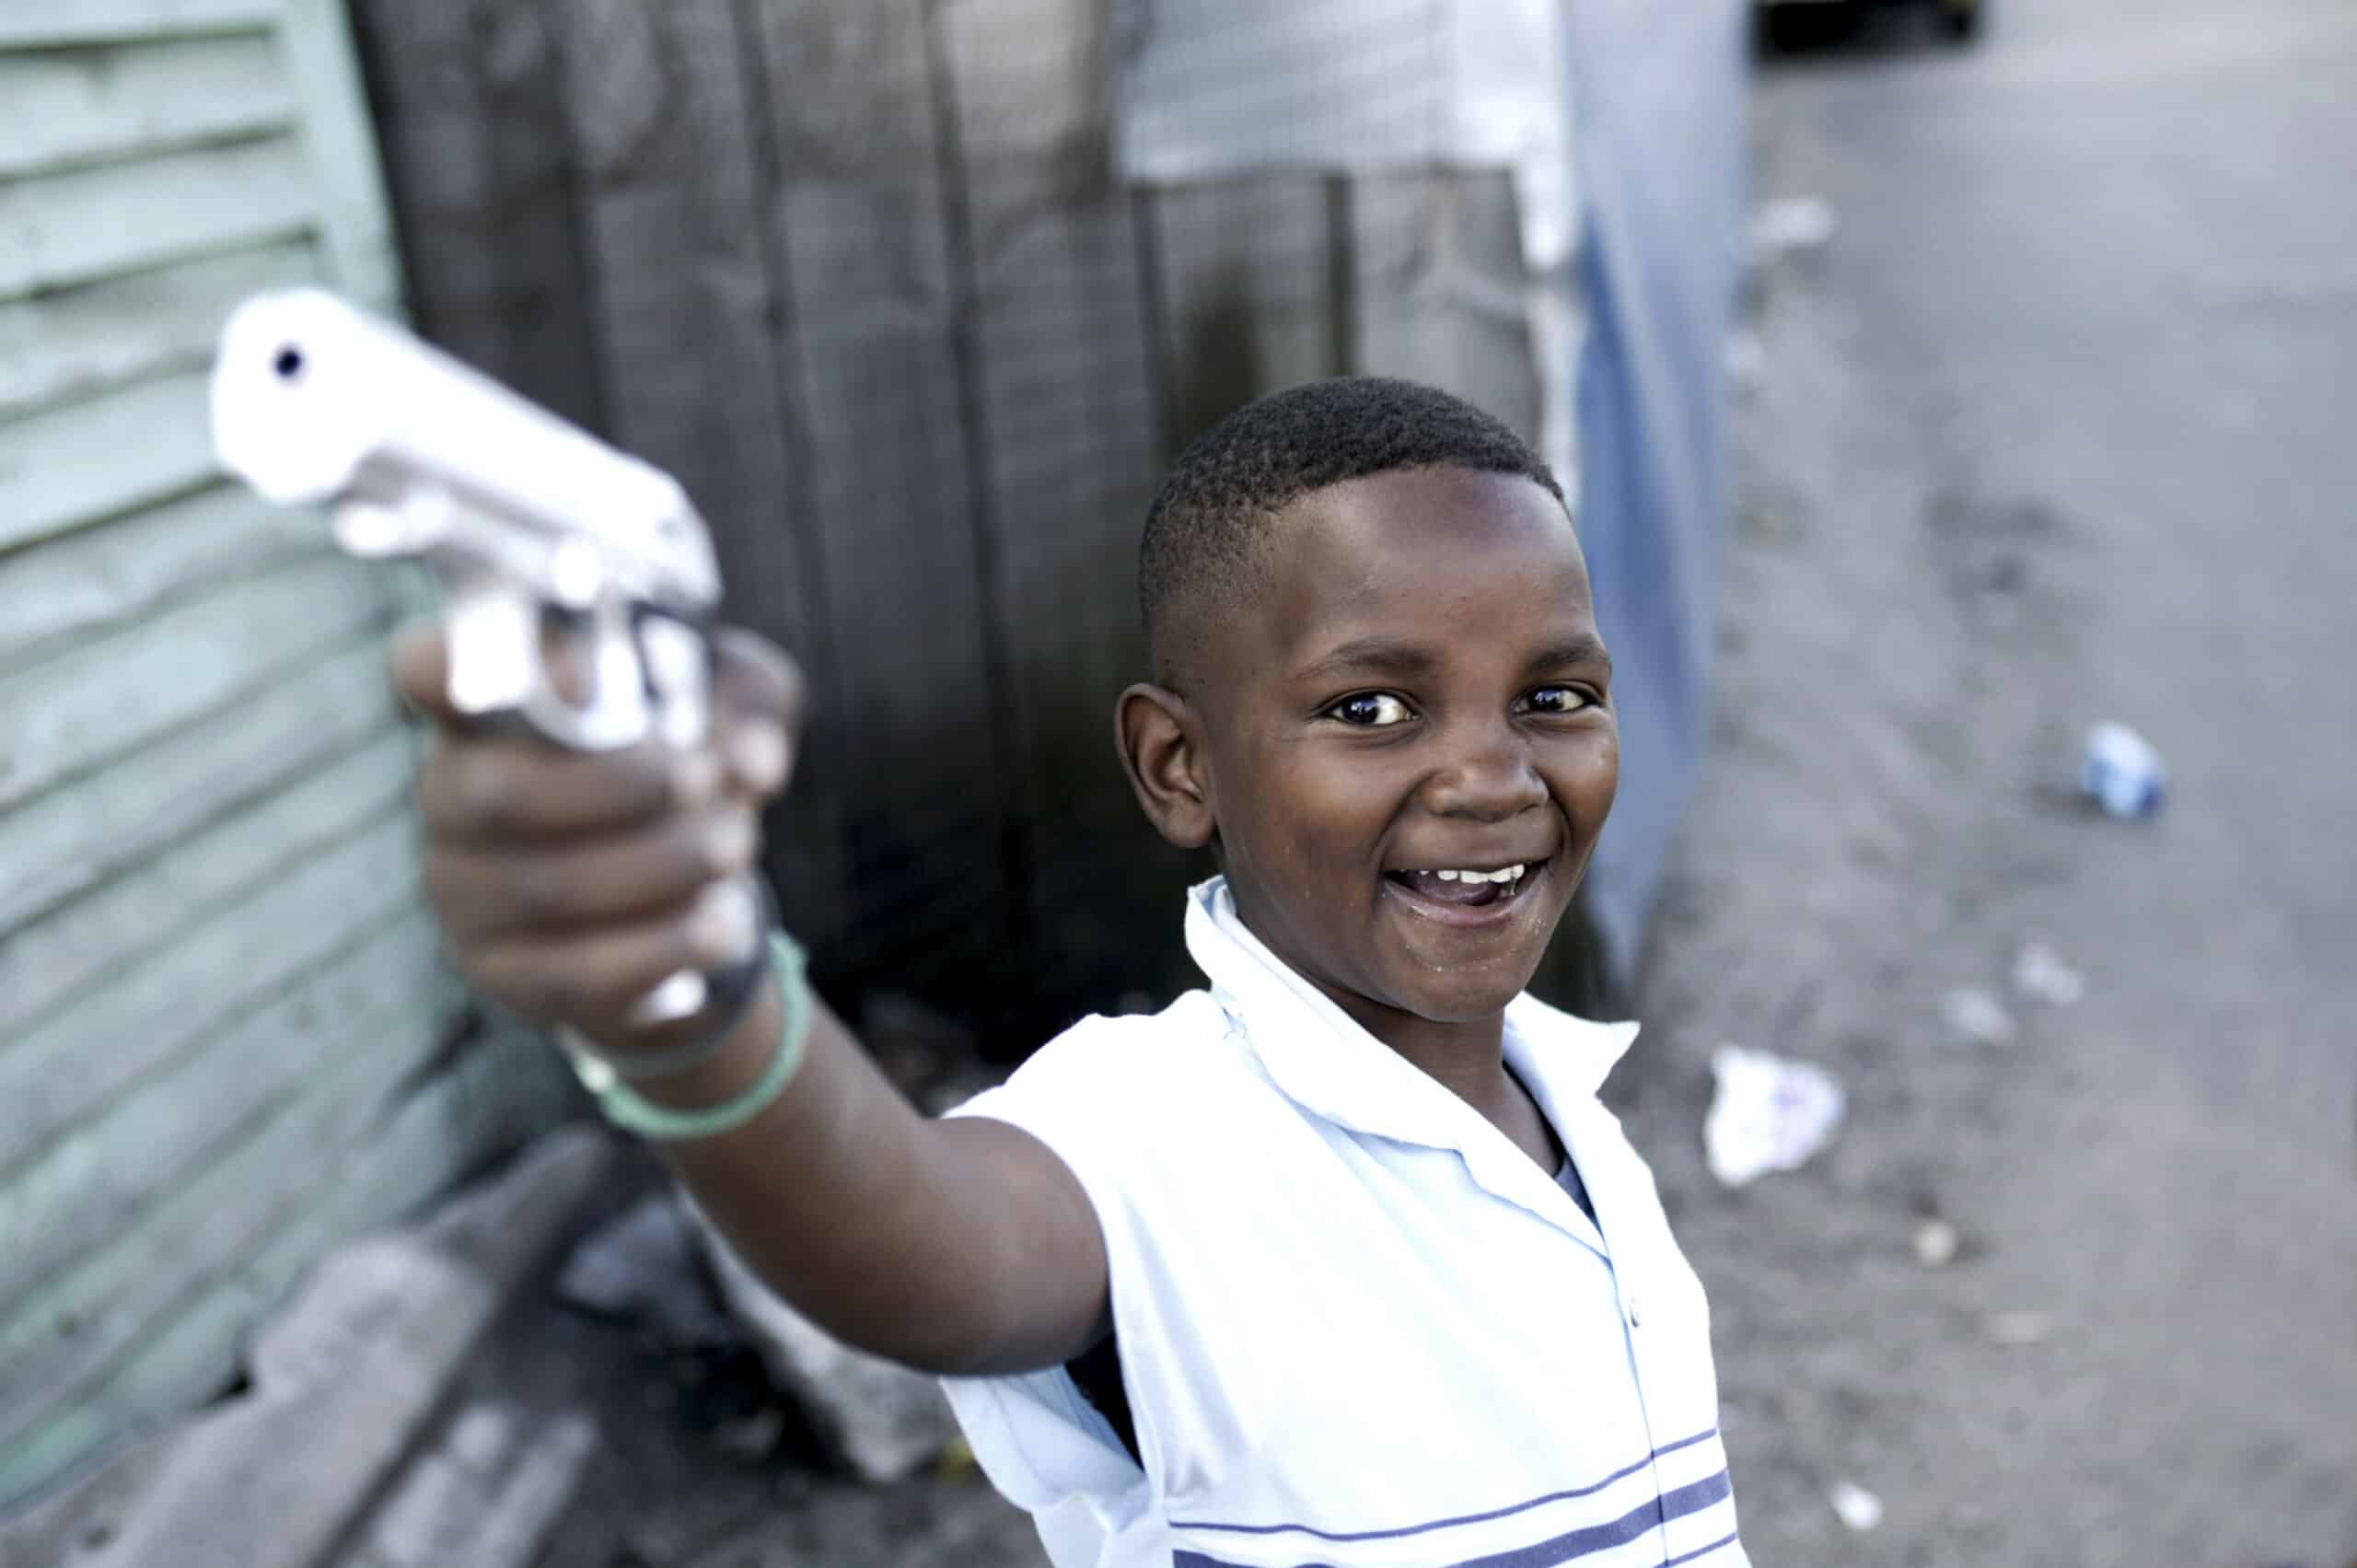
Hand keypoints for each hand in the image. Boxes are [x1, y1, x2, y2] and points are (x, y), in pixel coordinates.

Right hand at [390, 623, 804, 1052]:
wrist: (680, 899)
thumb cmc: (687, 773)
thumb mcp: (730, 711)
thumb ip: (746, 704)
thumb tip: (750, 759)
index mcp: (487, 709)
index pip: (429, 669)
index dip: (476, 664)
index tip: (578, 673)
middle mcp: (451, 795)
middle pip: (501, 795)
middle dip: (621, 786)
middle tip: (705, 779)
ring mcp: (463, 892)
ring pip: (548, 889)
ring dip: (659, 867)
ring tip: (734, 847)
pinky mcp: (500, 973)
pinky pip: (574, 972)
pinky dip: (658, 948)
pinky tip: (719, 926)